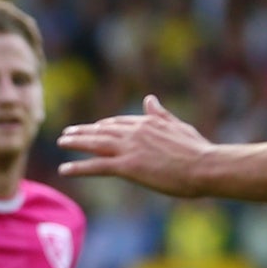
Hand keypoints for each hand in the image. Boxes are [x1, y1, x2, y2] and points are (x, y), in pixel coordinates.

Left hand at [59, 95, 212, 196]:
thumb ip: (161, 114)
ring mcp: (129, 148)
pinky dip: (78, 167)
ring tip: (62, 142)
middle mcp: (135, 132)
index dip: (103, 126)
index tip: (93, 128)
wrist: (204, 166)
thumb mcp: (179, 127)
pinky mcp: (128, 167)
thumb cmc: (198, 151)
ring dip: (75, 142)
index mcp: (148, 122)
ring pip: (95, 144)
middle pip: (102, 130)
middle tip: (67, 132)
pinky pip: (96, 166)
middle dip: (83, 131)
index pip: (119, 122)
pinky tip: (65, 169)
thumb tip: (149, 98)